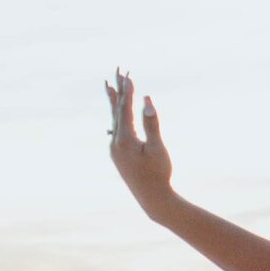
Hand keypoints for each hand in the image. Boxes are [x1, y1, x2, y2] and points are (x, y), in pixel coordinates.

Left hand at [105, 68, 173, 213]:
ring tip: (110, 87)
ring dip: (115, 102)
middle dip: (118, 91)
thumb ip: (152, 123)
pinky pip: (116, 129)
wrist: (152, 198)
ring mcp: (115, 149)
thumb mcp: (158, 147)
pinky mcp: (118, 155)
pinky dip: (117, 116)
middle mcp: (115, 142)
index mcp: (124, 139)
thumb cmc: (159, 173)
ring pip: (114, 119)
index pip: (124, 109)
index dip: (127, 91)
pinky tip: (118, 115)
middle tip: (117, 72)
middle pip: (116, 111)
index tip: (128, 75)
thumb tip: (147, 101)